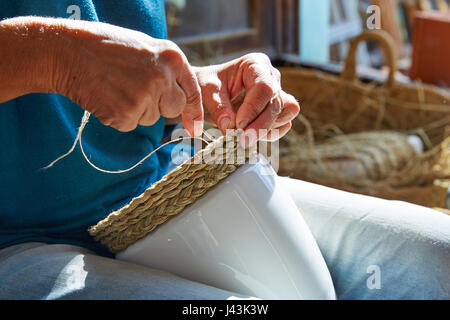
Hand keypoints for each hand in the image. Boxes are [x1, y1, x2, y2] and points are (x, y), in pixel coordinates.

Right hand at [18, 17, 203, 135]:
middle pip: (173, 108)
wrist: (69, 51)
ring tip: (116, 87)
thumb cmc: (106, 47)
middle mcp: (163, 77)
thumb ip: (167, 69)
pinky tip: (107, 97)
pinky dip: (119, 117)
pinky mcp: (126, 115)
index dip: (194, 111)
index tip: (194, 128)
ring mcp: (145, 97)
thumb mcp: (146, 48)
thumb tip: (181, 96)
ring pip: (151, 118)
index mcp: (172, 57)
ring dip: (136, 110)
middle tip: (136, 91)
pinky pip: (130, 125)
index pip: (192, 91)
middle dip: (160, 106)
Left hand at [194, 53, 299, 144]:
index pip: (264, 87)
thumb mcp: (207, 92)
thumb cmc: (208, 86)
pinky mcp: (278, 110)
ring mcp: (277, 93)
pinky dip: (270, 134)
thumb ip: (218, 108)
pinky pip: (284, 124)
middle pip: (276, 102)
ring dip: (267, 129)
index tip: (238, 126)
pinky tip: (252, 136)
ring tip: (244, 137)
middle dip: (260, 125)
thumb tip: (230, 128)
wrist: (209, 94)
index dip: (253, 109)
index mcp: (255, 65)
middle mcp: (270, 77)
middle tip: (242, 140)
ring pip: (286, 112)